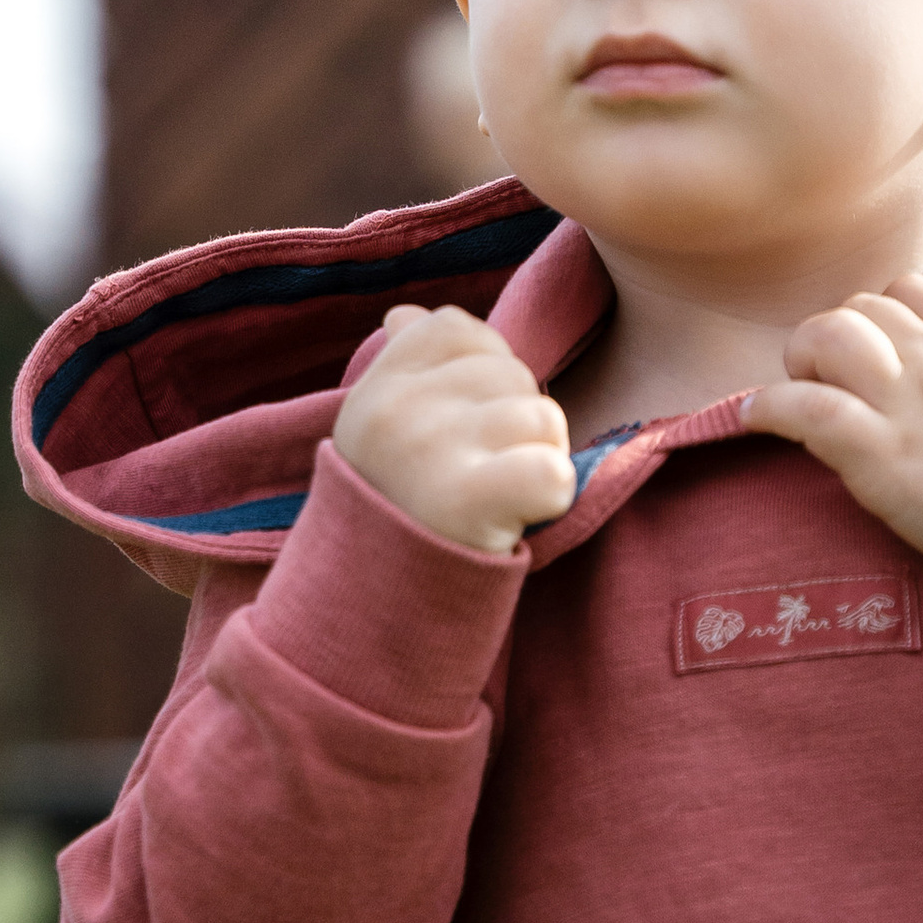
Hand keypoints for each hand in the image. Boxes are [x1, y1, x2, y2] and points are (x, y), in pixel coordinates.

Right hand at [334, 305, 575, 557]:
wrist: (370, 607)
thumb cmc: (396, 508)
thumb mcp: (379, 431)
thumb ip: (400, 366)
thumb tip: (405, 314)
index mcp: (375, 388)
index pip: (457, 329)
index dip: (485, 369)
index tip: (470, 422)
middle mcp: (395, 411)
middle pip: (511, 371)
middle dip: (520, 420)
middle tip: (488, 471)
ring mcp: (430, 452)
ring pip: (541, 415)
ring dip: (541, 456)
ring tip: (504, 494)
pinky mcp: (468, 501)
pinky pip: (553, 471)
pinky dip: (552, 496)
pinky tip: (520, 515)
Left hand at [744, 275, 922, 599]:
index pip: (910, 292)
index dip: (881, 316)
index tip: (874, 352)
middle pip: (856, 310)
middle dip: (831, 337)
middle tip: (824, 380)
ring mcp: (907, 406)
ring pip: (825, 339)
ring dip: (799, 361)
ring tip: (791, 392)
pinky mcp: (882, 457)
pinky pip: (805, 409)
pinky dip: (769, 407)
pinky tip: (754, 417)